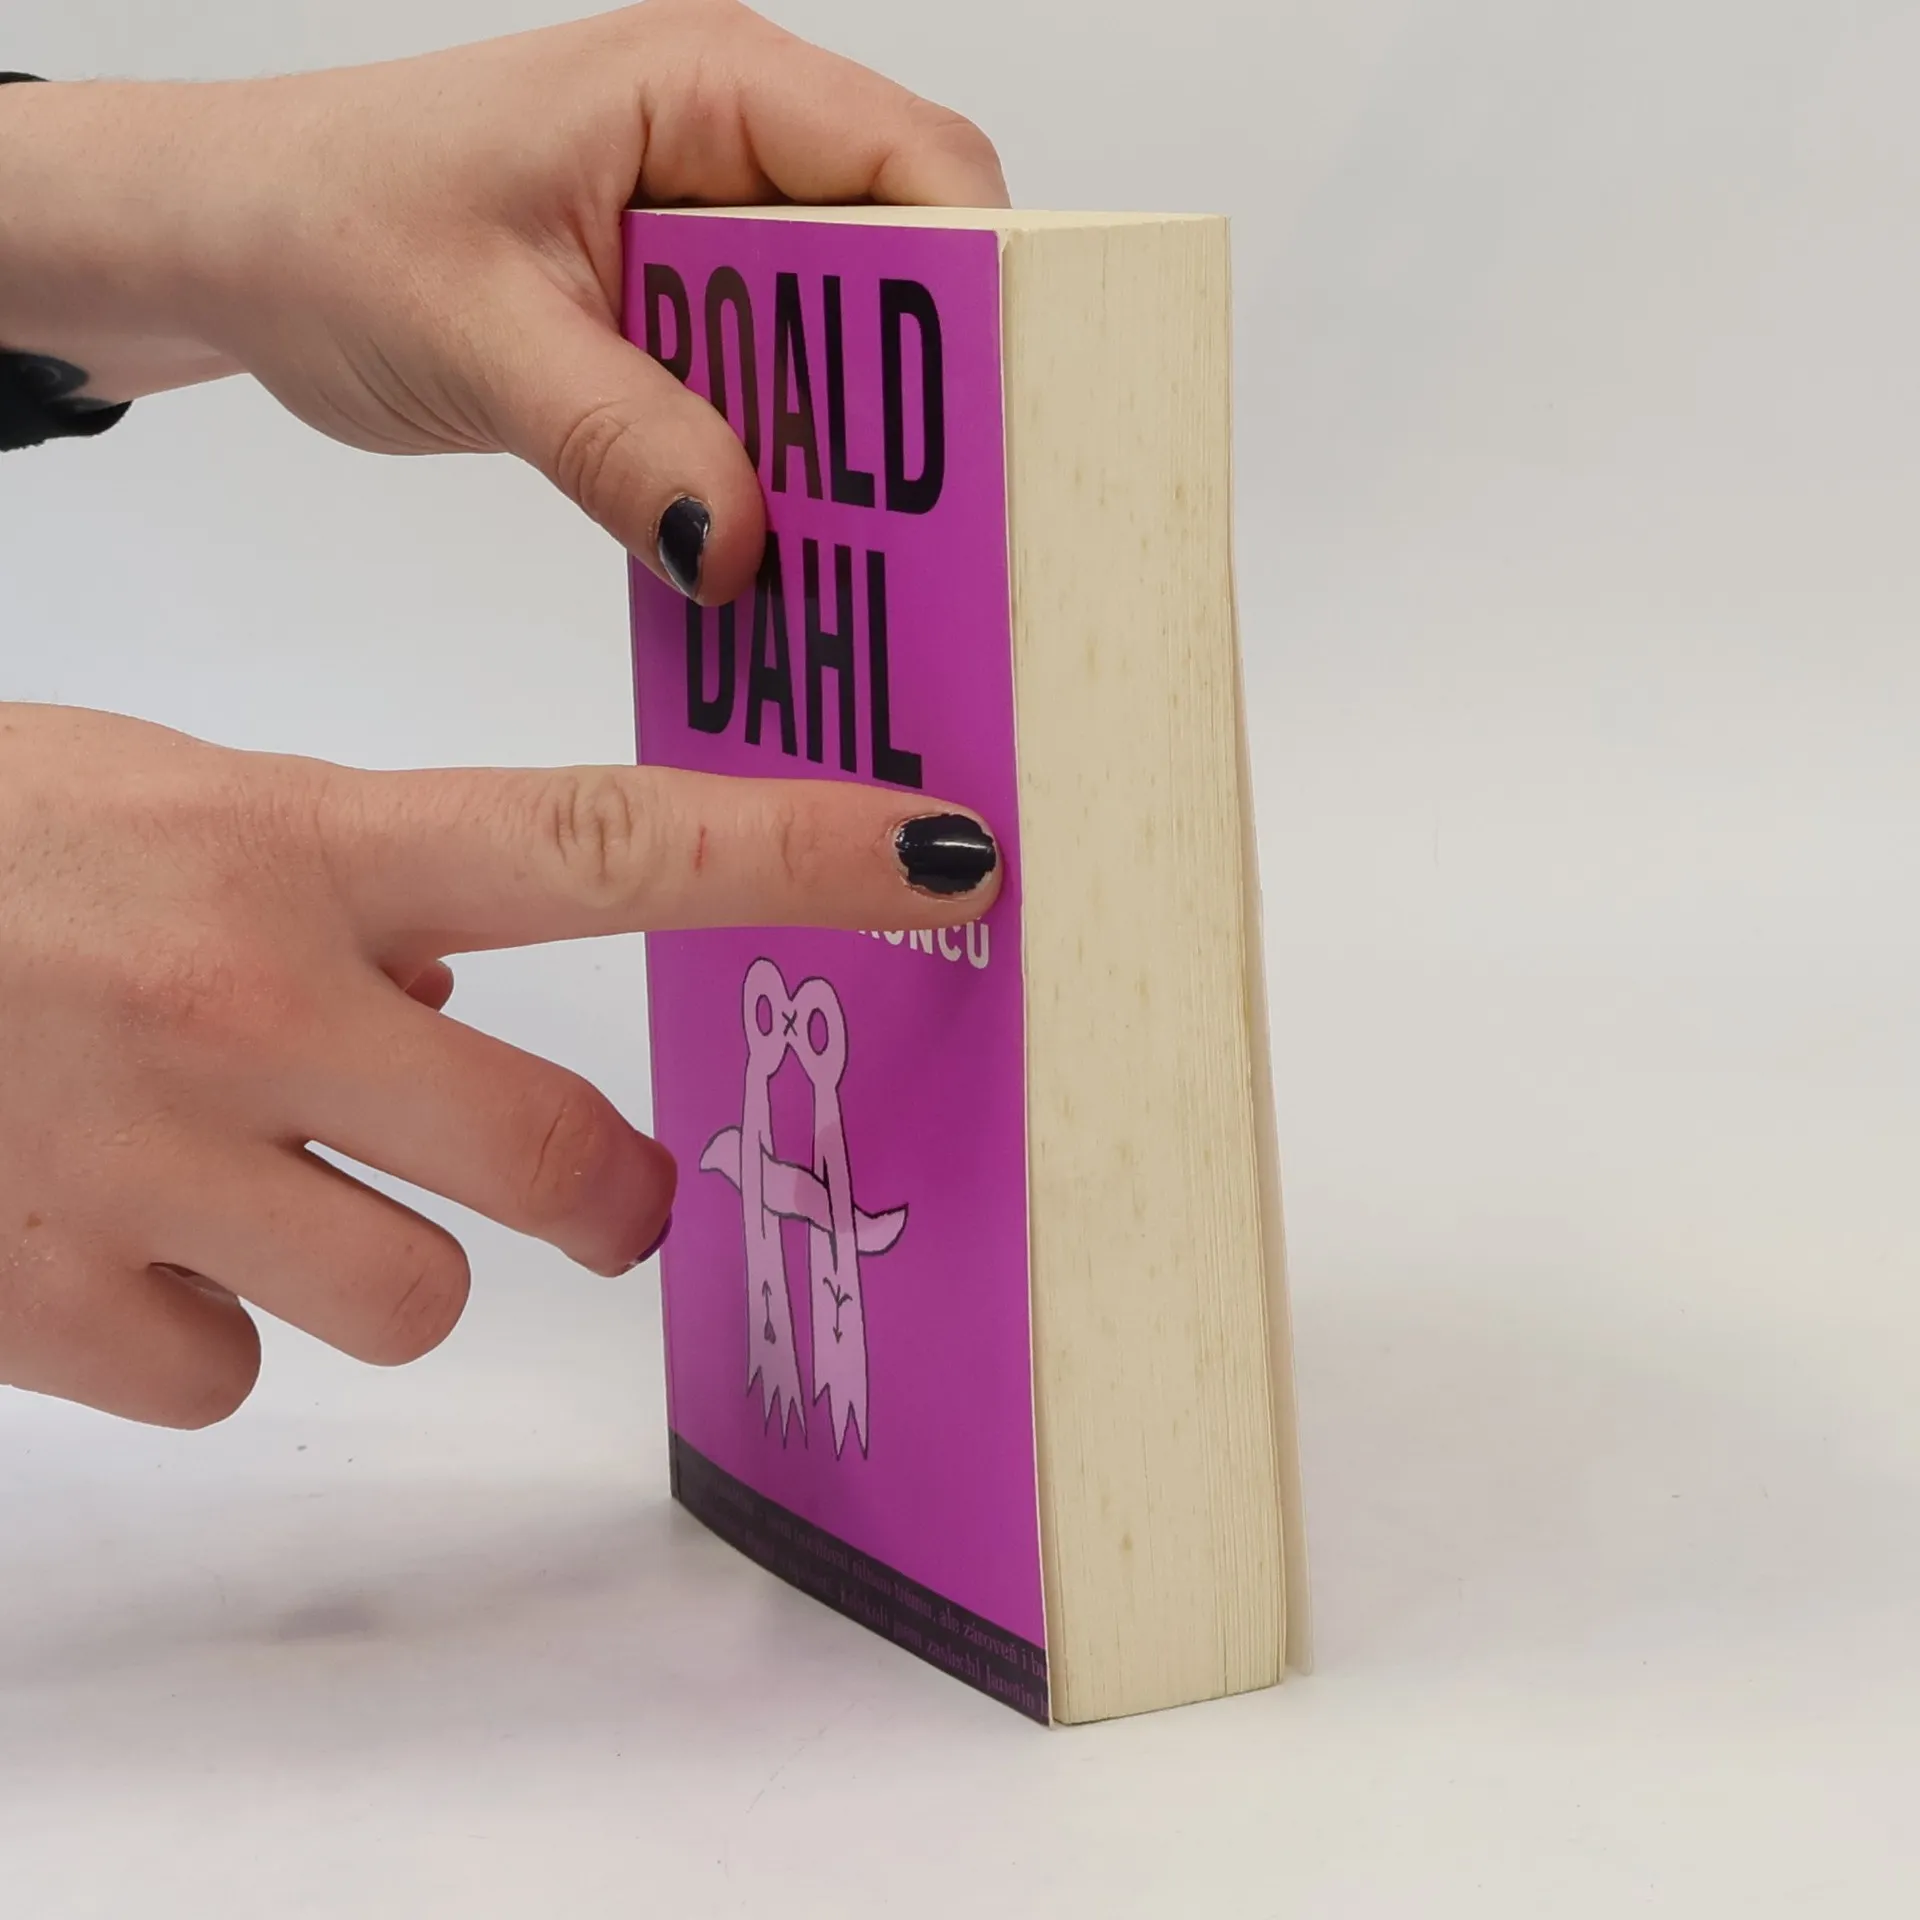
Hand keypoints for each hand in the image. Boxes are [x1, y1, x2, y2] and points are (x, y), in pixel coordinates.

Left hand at [0, 1, 1006, 600]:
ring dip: (849, 454)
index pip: (915, 164)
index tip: (1005, 414)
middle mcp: (730, 152)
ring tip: (864, 557)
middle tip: (942, 524)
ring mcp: (710, 241)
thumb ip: (621, 440)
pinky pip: (774, 400)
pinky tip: (770, 545)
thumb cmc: (323, 224)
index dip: (979, 285)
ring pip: (844, 351)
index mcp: (702, 87)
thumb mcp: (478, 335)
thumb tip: (742, 547)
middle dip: (923, 397)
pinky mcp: (681, 321)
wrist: (229, 244)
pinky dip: (779, 473)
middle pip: (901, 271)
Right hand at [0, 704, 999, 1427]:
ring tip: (255, 1171)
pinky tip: (124, 1227)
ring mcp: (140, 1170)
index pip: (605, 845)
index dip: (794, 855)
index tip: (943, 860)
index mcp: (295, 845)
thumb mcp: (184, 803)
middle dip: (601, 1196)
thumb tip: (474, 985)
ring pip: (407, 1300)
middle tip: (597, 1188)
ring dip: (373, 1252)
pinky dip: (206, 1318)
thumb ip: (357, 889)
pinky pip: (228, 1373)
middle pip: (556, 1167)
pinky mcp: (46, 1306)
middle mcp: (240, 1007)